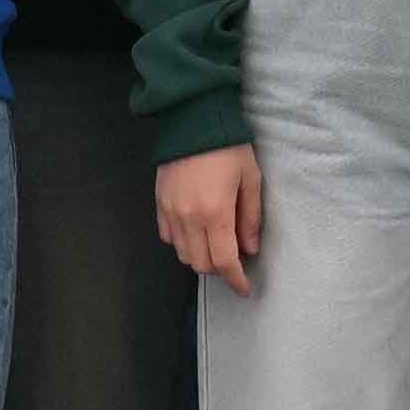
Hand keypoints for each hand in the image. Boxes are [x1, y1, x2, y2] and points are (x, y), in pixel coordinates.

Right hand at [152, 146, 260, 290]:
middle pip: (201, 263)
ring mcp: (170, 211)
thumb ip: (250, 218)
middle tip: (235, 259)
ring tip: (217, 245)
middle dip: (220, 269)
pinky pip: (168, 237)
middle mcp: (188, 217)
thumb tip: (250, 249)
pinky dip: (182, 243)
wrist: (192, 120)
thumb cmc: (229, 147)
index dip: (236, 280)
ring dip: (201, 258)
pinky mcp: (159, 203)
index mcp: (215, 213)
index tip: (245, 289)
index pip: (224, 261)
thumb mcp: (250, 179)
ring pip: (183, 254)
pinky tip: (196, 232)